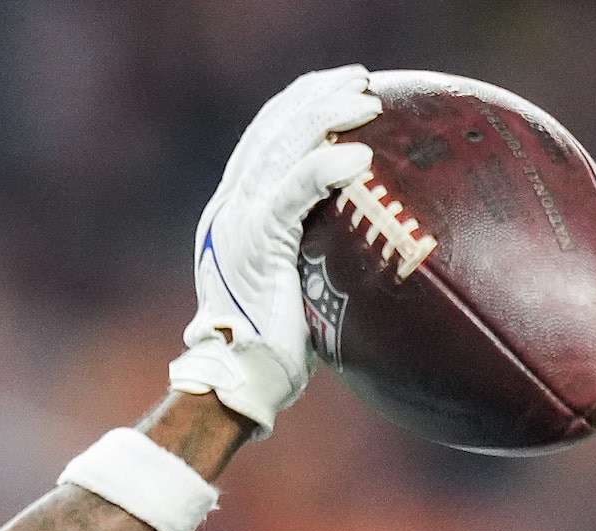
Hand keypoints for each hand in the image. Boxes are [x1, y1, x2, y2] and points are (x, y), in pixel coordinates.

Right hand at [168, 65, 379, 435]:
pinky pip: (295, 190)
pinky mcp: (254, 243)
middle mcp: (228, 209)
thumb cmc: (274, 355)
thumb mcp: (295, 291)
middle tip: (361, 82)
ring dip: (327, 116)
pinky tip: (359, 156)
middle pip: (271, 128)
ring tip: (367, 103)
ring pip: (282, 146)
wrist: (240, 384)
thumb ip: (312, 256)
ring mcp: (237, 223)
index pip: (263, 140)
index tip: (339, 90)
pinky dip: (326, 167)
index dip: (299, 106)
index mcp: (231, 216)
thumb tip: (363, 250)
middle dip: (318, 96)